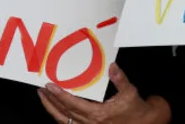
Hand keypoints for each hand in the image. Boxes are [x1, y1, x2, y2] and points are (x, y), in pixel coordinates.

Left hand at [37, 64, 168, 123]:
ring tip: (44, 98)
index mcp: (98, 114)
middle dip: (50, 102)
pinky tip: (55, 109)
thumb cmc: (135, 109)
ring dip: (52, 109)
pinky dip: (60, 116)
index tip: (50, 87)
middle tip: (41, 90)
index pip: (73, 104)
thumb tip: (112, 66)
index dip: (60, 96)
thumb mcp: (130, 92)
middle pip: (63, 113)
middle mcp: (90, 123)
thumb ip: (120, 79)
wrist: (143, 123)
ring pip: (63, 121)